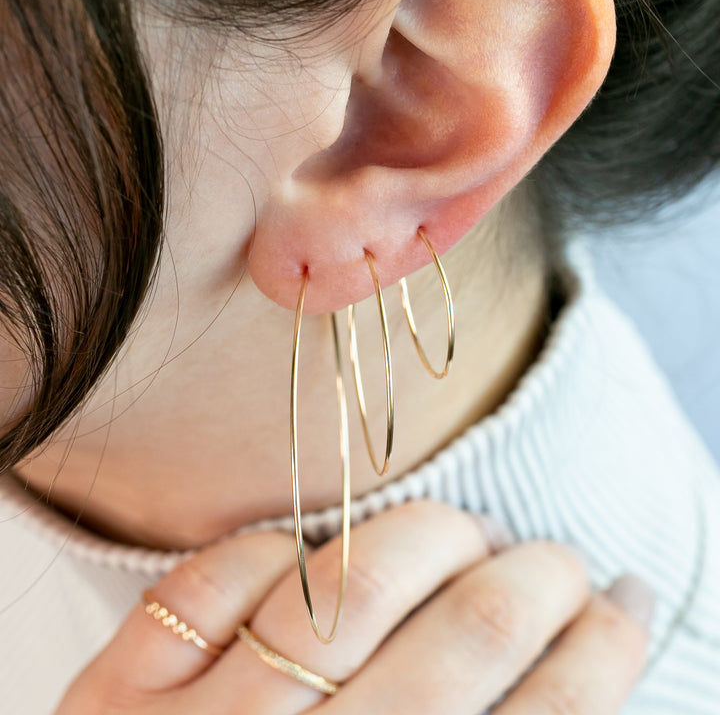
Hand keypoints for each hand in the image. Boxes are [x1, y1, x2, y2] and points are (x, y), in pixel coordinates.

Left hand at [56, 501, 651, 713]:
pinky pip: (217, 581)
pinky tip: (319, 553)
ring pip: (348, 586)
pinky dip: (278, 553)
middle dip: (539, 580)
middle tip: (558, 559)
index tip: (626, 601)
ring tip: (468, 532)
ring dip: (432, 536)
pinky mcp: (122, 687)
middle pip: (465, 639)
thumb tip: (561, 666)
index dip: (603, 652)